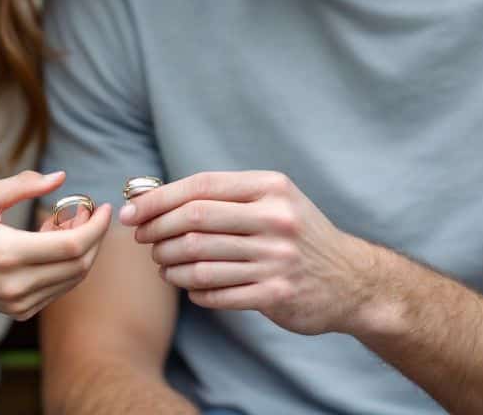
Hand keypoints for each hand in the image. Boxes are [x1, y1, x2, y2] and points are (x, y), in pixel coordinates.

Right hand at [0, 170, 110, 324]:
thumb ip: (23, 185)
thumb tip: (61, 178)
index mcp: (8, 253)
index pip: (73, 247)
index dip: (95, 226)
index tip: (100, 206)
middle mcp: (16, 284)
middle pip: (80, 265)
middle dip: (93, 236)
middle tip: (86, 211)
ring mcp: (18, 302)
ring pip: (73, 279)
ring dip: (81, 251)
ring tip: (64, 224)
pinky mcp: (18, 311)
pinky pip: (58, 289)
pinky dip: (66, 266)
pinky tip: (49, 243)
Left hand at [120, 171, 374, 335]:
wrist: (350, 280)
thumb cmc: (296, 234)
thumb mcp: (272, 200)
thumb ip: (222, 196)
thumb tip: (151, 195)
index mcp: (271, 188)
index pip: (200, 187)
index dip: (157, 200)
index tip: (131, 213)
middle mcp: (275, 220)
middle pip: (194, 222)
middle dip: (157, 232)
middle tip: (143, 241)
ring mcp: (277, 259)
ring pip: (199, 261)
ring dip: (170, 264)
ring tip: (163, 264)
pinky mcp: (276, 294)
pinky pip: (215, 293)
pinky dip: (193, 290)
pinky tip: (189, 285)